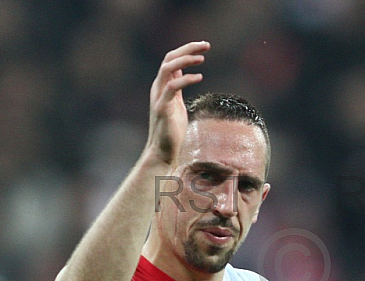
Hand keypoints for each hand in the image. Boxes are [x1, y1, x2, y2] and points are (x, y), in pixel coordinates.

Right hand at [146, 41, 209, 164]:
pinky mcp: (162, 108)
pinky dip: (186, 79)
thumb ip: (178, 88)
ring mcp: (159, 97)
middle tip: (206, 45)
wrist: (162, 151)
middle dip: (187, 49)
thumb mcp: (176, 104)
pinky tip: (199, 77)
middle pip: (169, 59)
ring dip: (185, 60)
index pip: (171, 60)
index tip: (203, 46)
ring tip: (202, 58)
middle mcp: (158, 88)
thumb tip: (185, 74)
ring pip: (167, 68)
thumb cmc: (171, 130)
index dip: (186, 50)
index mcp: (162, 86)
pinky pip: (172, 87)